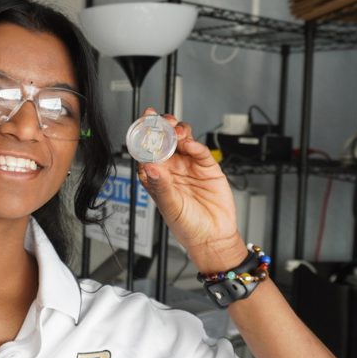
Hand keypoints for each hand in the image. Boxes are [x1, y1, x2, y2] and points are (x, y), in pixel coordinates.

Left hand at [136, 108, 247, 272]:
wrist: (214, 237)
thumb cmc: (187, 226)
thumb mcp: (170, 207)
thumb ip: (161, 186)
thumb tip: (149, 167)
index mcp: (156, 177)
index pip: (146, 151)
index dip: (143, 135)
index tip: (142, 122)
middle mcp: (171, 168)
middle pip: (164, 140)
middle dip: (162, 127)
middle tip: (160, 120)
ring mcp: (189, 166)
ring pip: (182, 140)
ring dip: (178, 131)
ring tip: (176, 131)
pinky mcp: (207, 167)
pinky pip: (200, 151)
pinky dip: (195, 145)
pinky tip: (190, 144)